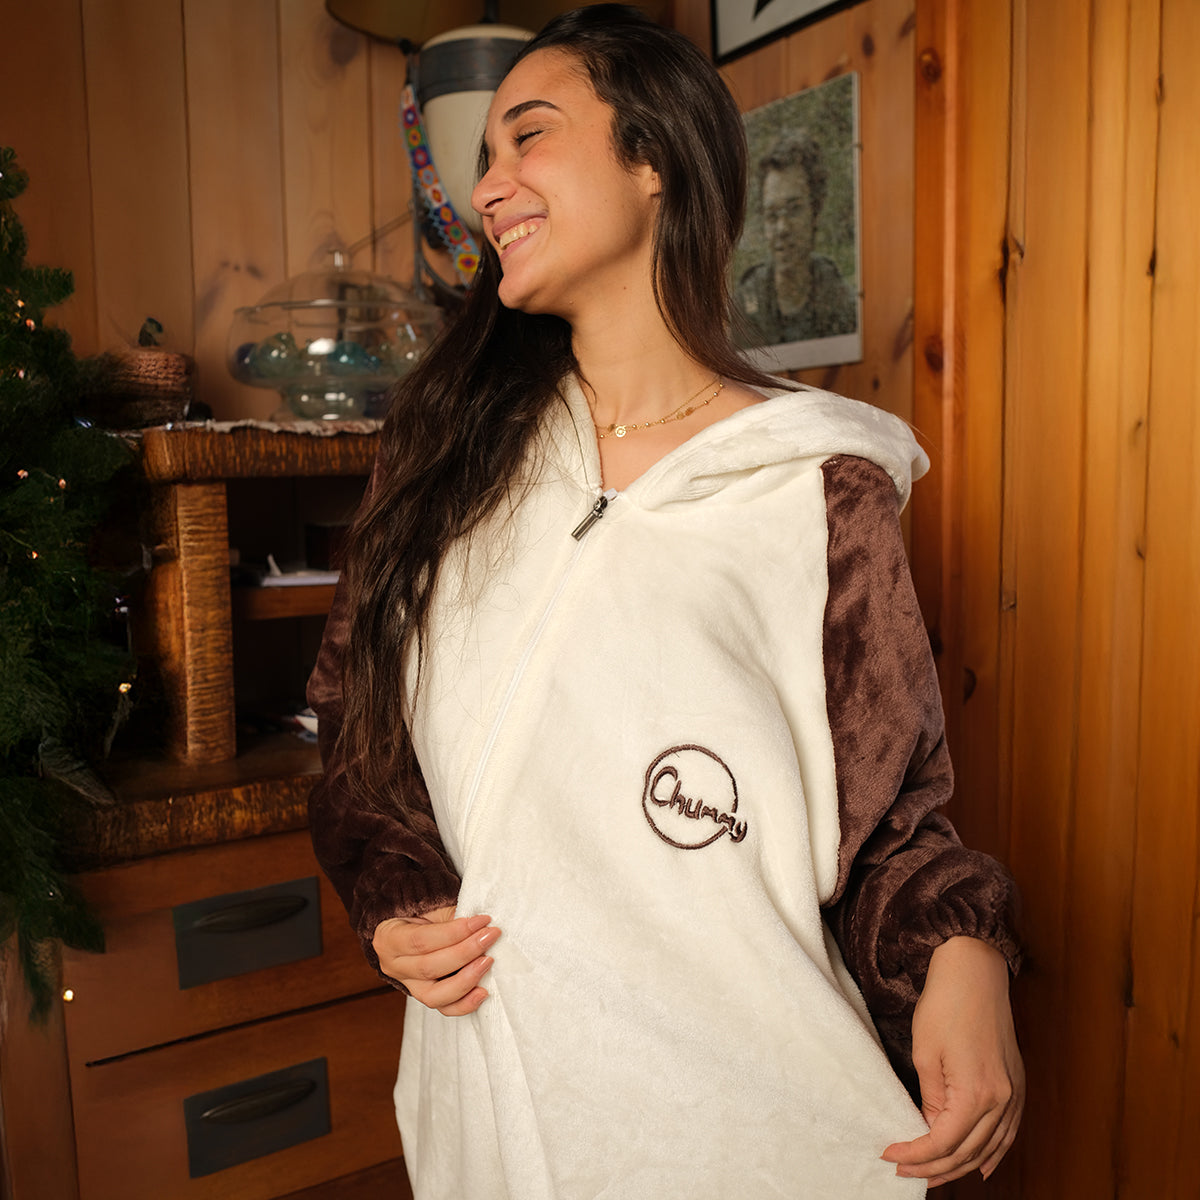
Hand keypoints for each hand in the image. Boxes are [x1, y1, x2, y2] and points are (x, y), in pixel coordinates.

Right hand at [372, 905, 500, 1015]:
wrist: (411, 929)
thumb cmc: (422, 914)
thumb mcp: (430, 907)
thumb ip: (449, 916)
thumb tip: (477, 925)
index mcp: (389, 939)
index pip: (421, 940)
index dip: (454, 932)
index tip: (482, 920)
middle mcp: (395, 967)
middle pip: (430, 967)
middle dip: (465, 952)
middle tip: (490, 936)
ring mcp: (409, 986)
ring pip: (435, 995)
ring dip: (466, 979)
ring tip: (488, 961)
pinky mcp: (426, 998)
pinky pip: (444, 1009)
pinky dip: (465, 1004)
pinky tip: (483, 992)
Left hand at [881, 936, 1023, 1187]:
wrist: (975, 971)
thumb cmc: (946, 1005)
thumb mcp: (925, 1054)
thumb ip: (930, 1099)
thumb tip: (930, 1128)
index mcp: (977, 1094)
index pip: (943, 1142)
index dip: (915, 1154)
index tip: (891, 1156)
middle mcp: (1002, 1100)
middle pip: (968, 1151)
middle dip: (935, 1167)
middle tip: (905, 1172)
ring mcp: (1014, 1093)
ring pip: (990, 1147)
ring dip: (961, 1165)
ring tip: (934, 1175)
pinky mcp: (1016, 1083)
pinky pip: (1008, 1132)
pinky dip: (994, 1152)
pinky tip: (980, 1166)